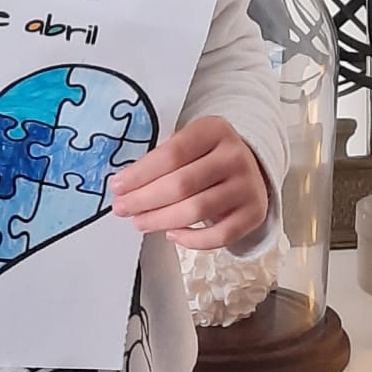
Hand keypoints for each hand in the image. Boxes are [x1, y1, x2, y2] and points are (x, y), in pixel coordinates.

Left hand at [110, 115, 269, 250]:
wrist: (251, 168)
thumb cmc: (207, 158)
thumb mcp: (189, 144)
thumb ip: (161, 160)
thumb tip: (125, 188)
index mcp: (214, 131)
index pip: (171, 154)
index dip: (140, 173)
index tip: (117, 186)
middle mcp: (234, 156)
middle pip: (181, 184)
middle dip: (144, 199)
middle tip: (122, 208)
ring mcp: (247, 186)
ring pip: (197, 210)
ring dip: (161, 220)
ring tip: (140, 222)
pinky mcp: (254, 213)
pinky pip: (220, 235)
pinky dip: (192, 240)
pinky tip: (172, 234)